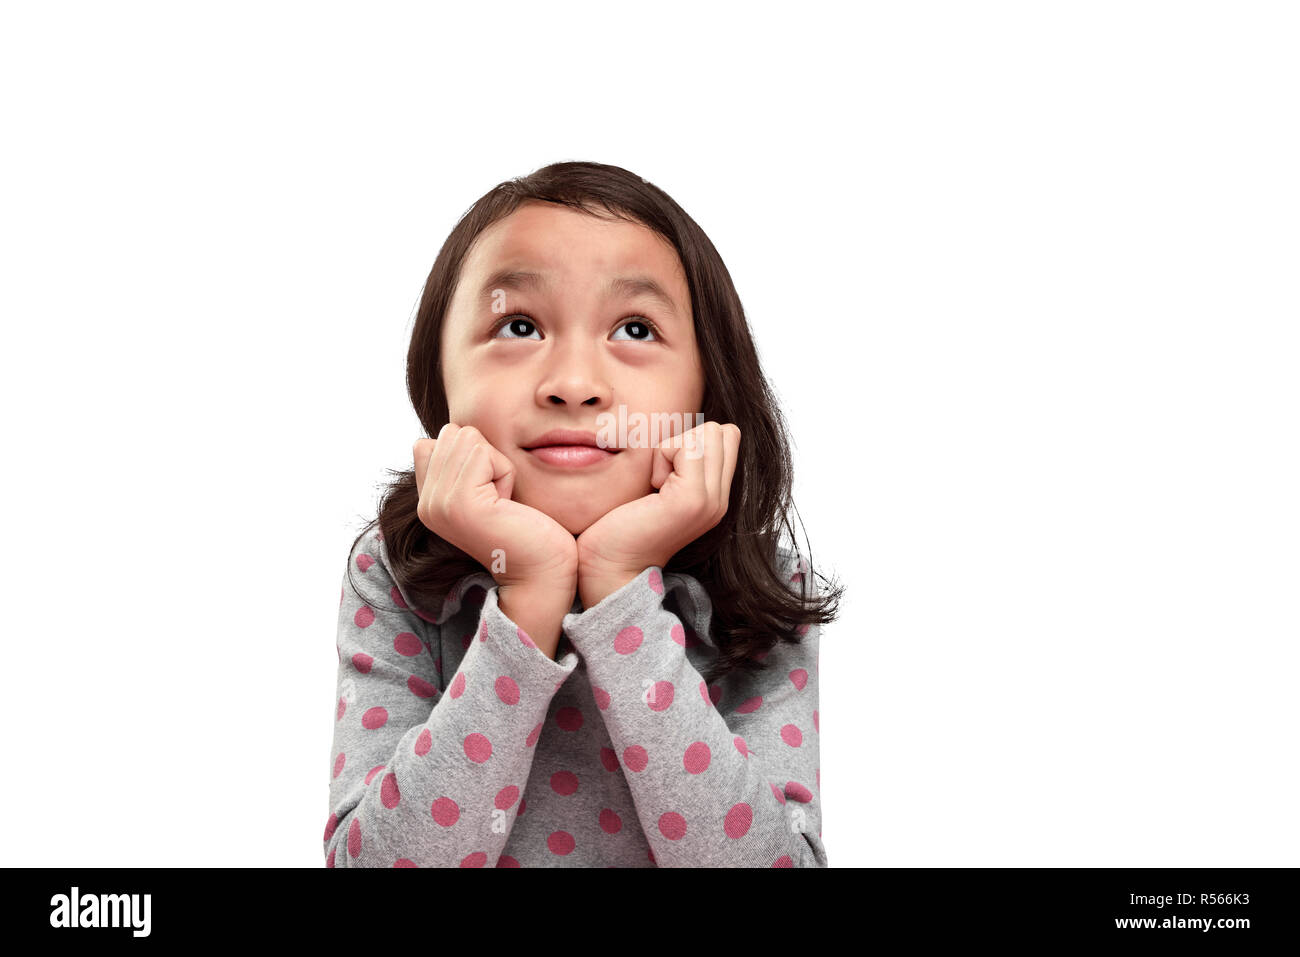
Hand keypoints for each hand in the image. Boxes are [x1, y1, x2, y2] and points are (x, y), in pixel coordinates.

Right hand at [414, 424, 578, 592]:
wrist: (541, 572)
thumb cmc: (527, 528)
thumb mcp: (486, 490)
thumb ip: (463, 465)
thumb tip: (456, 430)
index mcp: (428, 501)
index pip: (433, 441)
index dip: (473, 456)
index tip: (488, 494)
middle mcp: (426, 504)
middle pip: (453, 434)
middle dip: (487, 457)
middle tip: (500, 499)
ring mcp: (439, 505)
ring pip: (468, 438)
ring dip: (497, 464)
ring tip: (504, 502)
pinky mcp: (460, 504)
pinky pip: (483, 453)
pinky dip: (505, 472)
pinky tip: (508, 505)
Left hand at [575, 421, 740, 606]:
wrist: (610, 567)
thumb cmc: (621, 525)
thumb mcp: (660, 487)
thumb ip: (680, 462)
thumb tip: (682, 428)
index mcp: (715, 496)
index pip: (726, 436)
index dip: (692, 440)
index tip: (666, 471)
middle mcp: (720, 499)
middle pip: (720, 431)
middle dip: (683, 441)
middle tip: (659, 477)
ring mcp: (710, 501)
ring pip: (707, 434)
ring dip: (671, 449)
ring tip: (654, 485)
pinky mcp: (692, 500)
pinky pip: (686, 447)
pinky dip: (662, 457)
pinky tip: (651, 489)